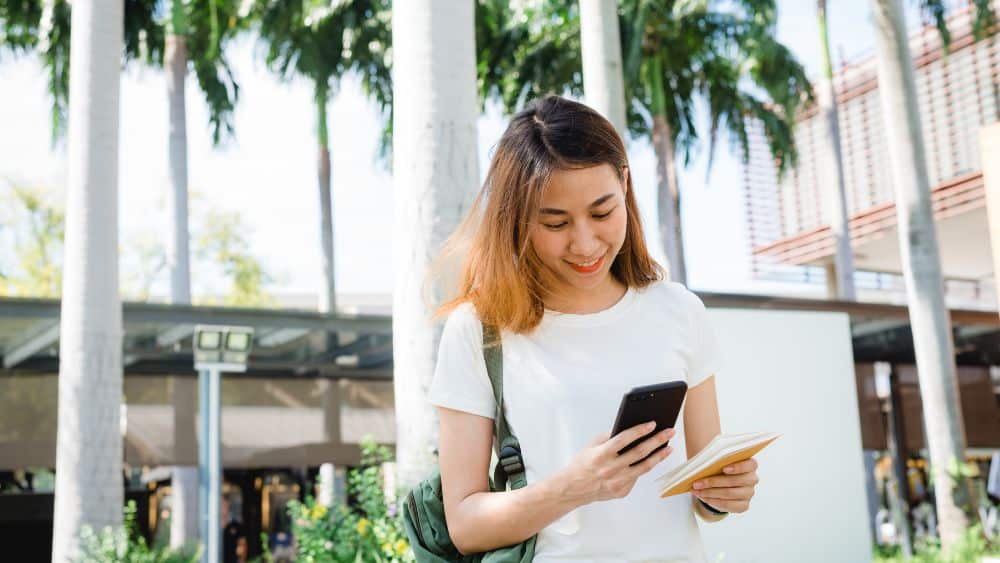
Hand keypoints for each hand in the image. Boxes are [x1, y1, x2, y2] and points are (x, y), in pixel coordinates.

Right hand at [557, 422, 675, 504]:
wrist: (573, 489)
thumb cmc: (581, 465)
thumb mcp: (591, 446)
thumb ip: (609, 438)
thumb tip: (630, 429)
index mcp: (600, 456)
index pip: (623, 440)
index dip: (639, 431)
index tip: (652, 423)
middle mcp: (610, 470)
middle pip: (639, 453)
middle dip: (657, 440)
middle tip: (669, 432)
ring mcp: (617, 483)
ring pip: (644, 467)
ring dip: (659, 456)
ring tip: (668, 446)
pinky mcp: (622, 491)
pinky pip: (636, 477)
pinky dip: (644, 467)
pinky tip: (652, 459)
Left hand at [691, 458, 758, 513]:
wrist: (720, 484)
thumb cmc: (719, 468)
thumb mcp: (717, 461)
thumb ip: (715, 459)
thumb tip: (702, 460)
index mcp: (750, 465)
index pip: (751, 465)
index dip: (738, 467)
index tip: (724, 469)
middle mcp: (752, 479)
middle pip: (736, 481)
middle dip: (714, 482)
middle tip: (697, 483)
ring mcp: (748, 493)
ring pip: (729, 493)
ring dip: (710, 492)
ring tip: (697, 491)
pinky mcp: (743, 505)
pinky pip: (728, 505)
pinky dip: (713, 501)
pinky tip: (704, 497)